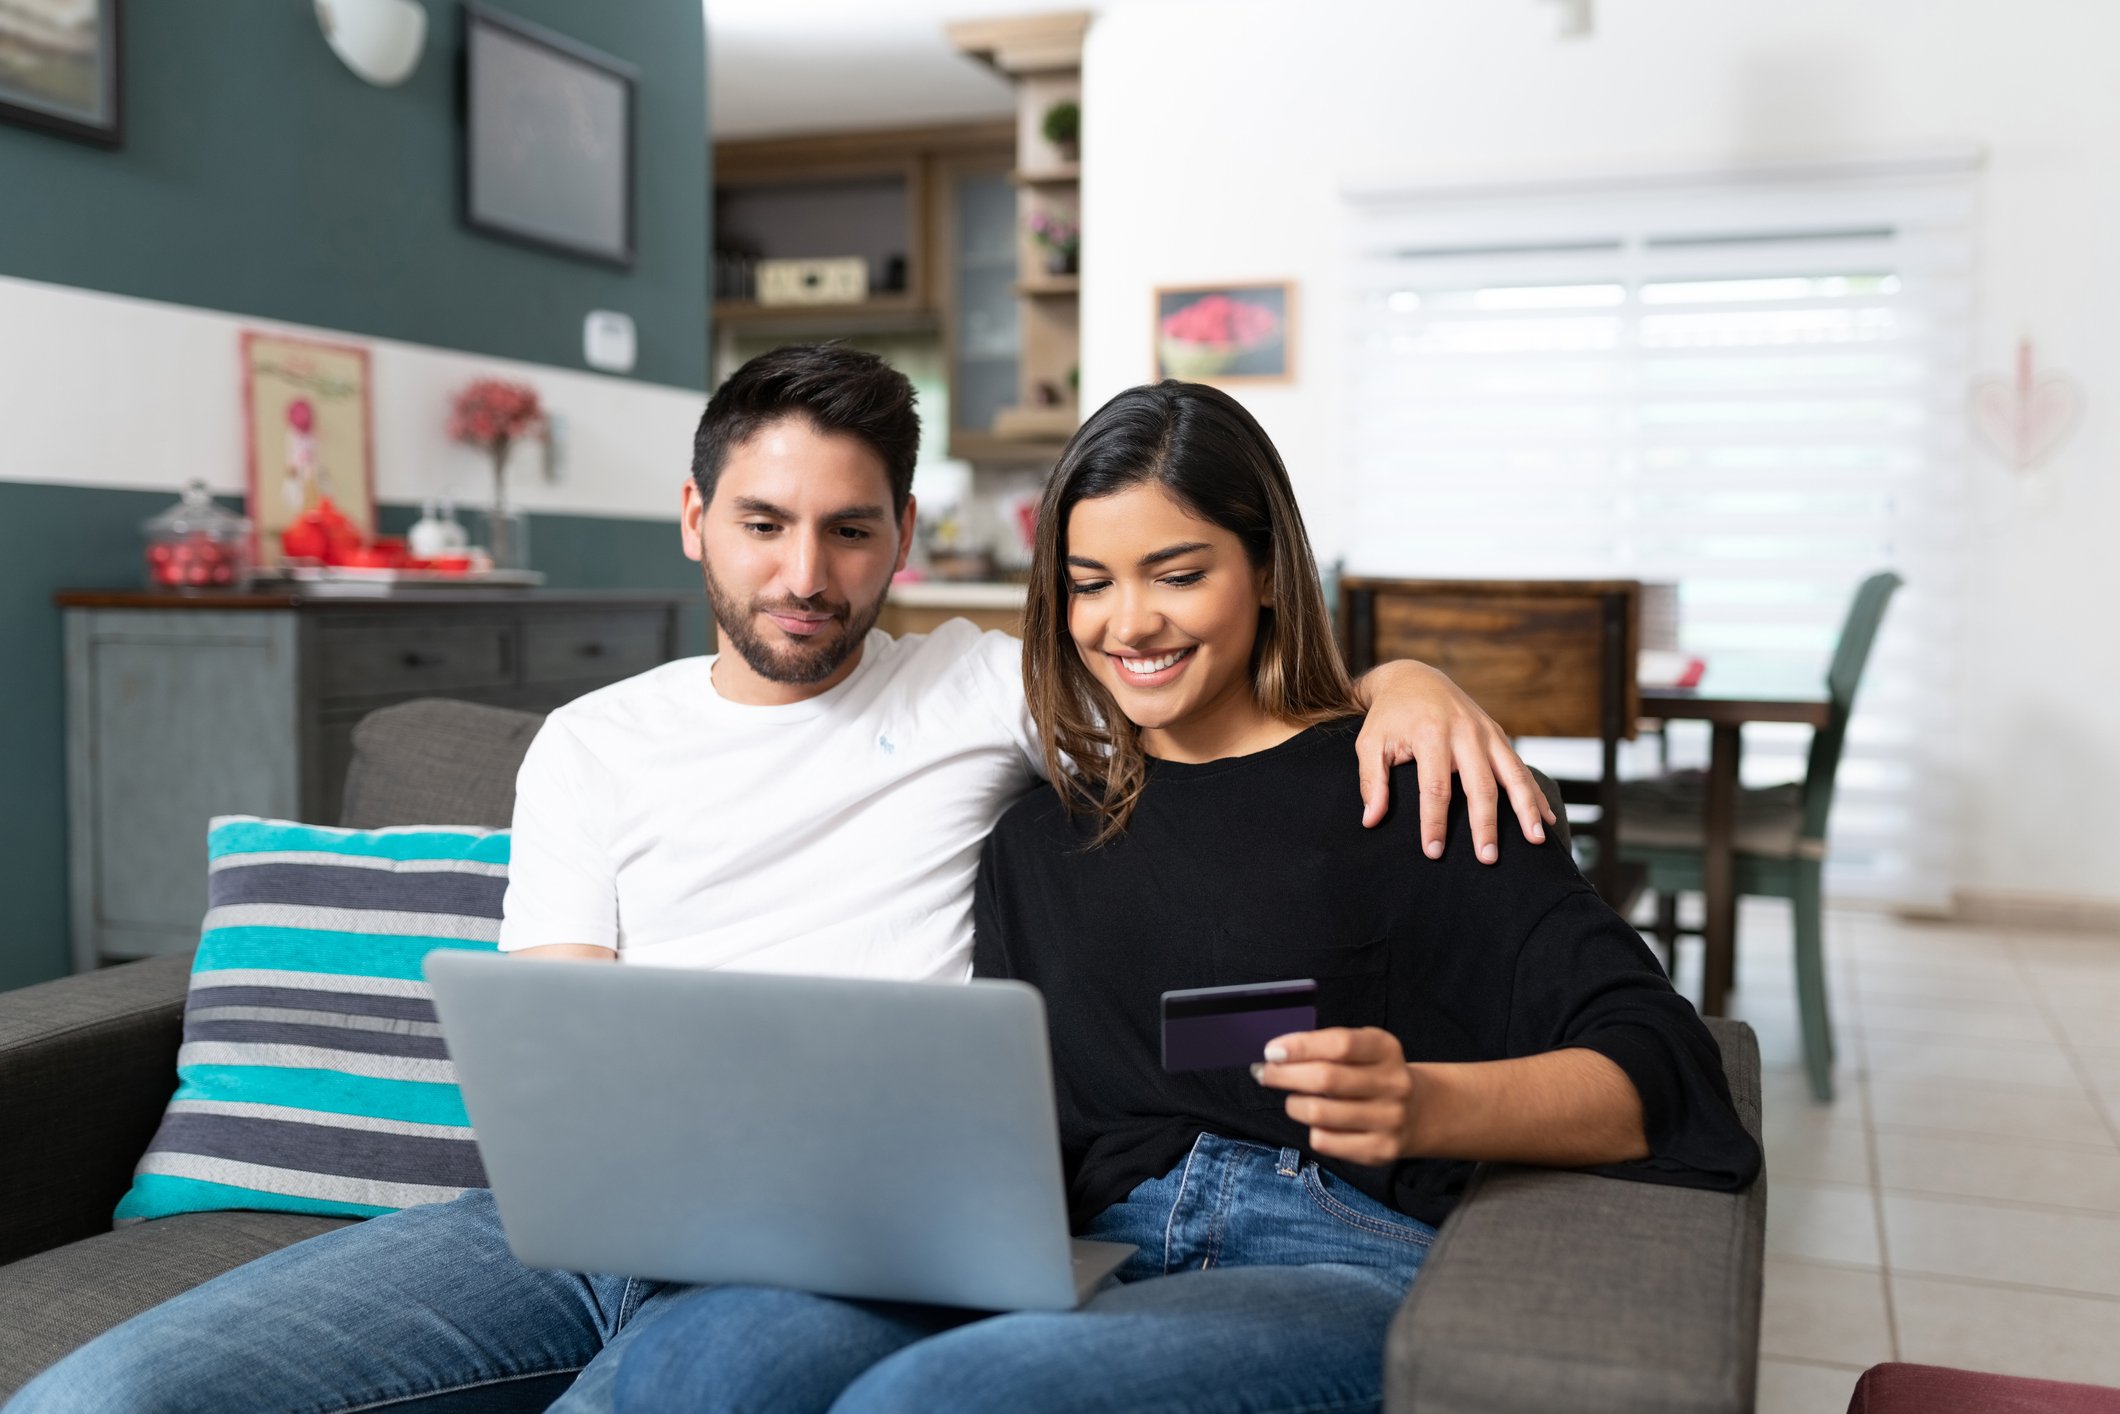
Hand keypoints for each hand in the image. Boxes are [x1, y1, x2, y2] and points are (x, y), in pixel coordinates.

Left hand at [1251, 1027, 1416, 1166]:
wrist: (1419, 1111)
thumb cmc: (1372, 1073)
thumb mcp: (1361, 1048)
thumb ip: (1323, 1046)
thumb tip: (1275, 1054)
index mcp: (1385, 1049)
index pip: (1340, 1044)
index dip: (1300, 1046)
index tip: (1271, 1051)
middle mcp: (1393, 1083)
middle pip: (1326, 1079)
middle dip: (1284, 1075)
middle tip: (1265, 1074)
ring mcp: (1390, 1119)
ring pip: (1320, 1113)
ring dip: (1294, 1105)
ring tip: (1294, 1101)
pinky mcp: (1380, 1150)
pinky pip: (1326, 1142)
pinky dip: (1312, 1131)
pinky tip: (1317, 1124)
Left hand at [1353, 660, 1554, 861]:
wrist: (1414, 677)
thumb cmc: (1389, 717)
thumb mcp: (1370, 743)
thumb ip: (1371, 781)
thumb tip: (1371, 820)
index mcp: (1431, 734)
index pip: (1435, 788)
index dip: (1434, 822)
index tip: (1433, 852)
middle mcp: (1464, 732)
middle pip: (1480, 785)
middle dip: (1485, 824)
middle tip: (1487, 858)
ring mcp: (1486, 732)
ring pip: (1512, 774)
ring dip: (1525, 809)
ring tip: (1535, 840)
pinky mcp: (1498, 734)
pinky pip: (1520, 767)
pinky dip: (1535, 792)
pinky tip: (1546, 818)